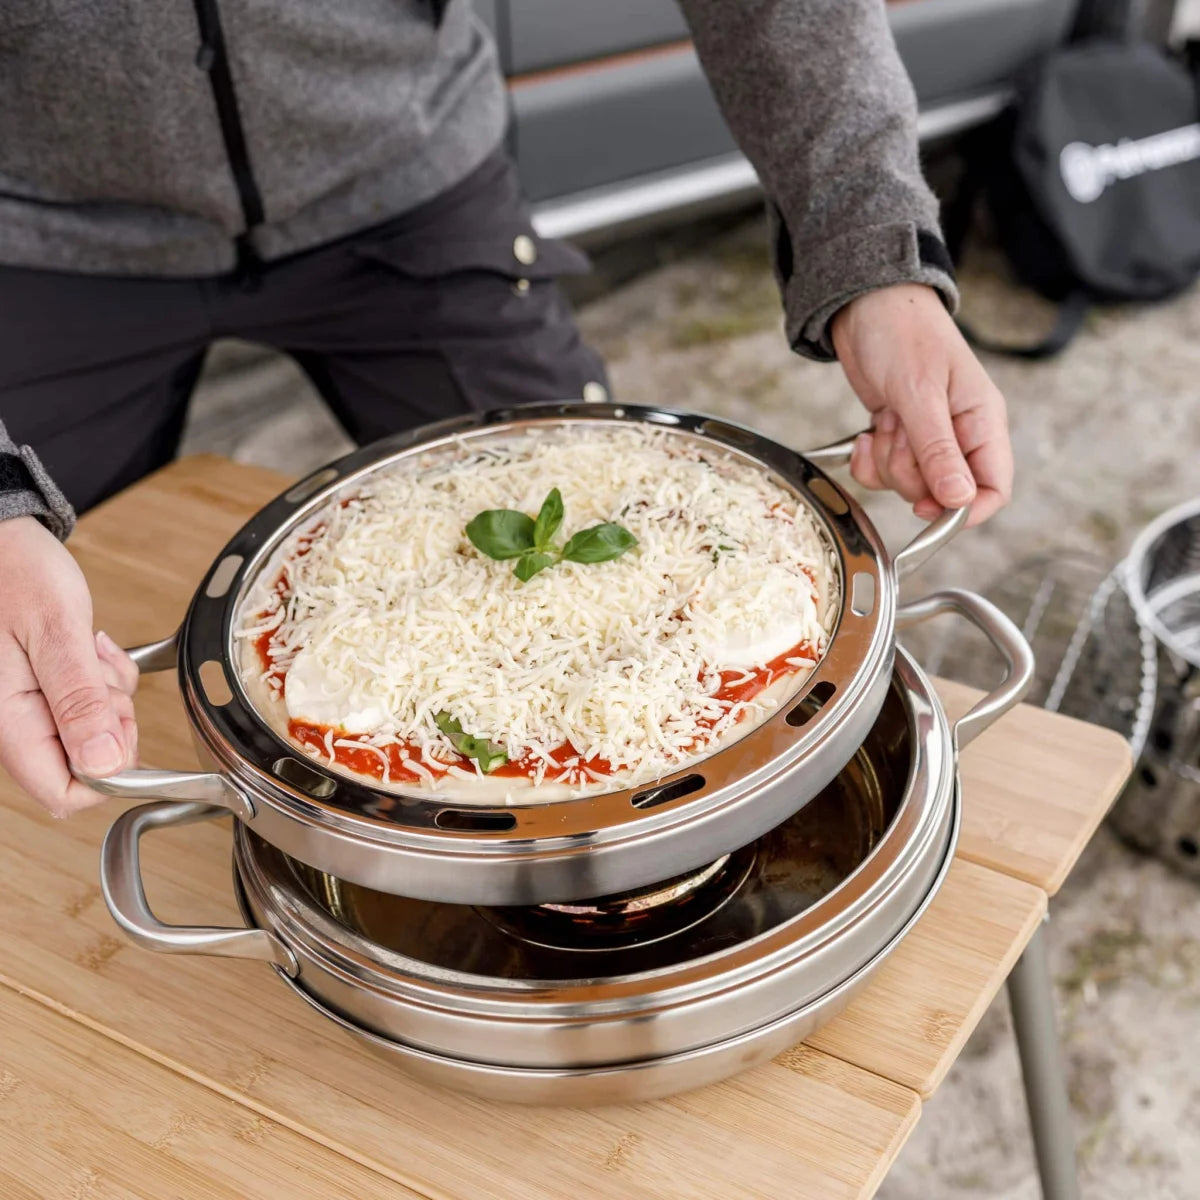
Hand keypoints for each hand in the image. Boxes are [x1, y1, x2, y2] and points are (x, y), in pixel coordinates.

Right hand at [0, 517, 137, 815]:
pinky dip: (102, 681)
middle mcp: (13, 724)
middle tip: (102, 673)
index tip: (121, 724)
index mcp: (9, 720)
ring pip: (92, 734)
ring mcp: (27, 710)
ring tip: (90, 651)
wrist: (0, 540)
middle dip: (113, 723)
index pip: (64, 794)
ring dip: (109, 697)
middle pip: (87, 764)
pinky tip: (88, 648)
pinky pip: (88, 707)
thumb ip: (79, 700)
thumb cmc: (15, 572)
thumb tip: (103, 764)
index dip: (109, 773)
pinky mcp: (41, 693)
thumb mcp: (57, 632)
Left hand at [830, 284, 1011, 526]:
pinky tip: (867, 431)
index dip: (966, 511)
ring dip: (887, 461)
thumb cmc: (902, 334)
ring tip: (885, 421)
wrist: (864, 306)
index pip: (994, 488)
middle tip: (897, 432)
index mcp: (982, 422)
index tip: (928, 509)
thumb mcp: (920, 393)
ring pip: (908, 484)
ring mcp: (927, 437)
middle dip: (909, 474)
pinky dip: (868, 460)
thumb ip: (939, 450)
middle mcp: (959, 434)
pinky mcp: (898, 436)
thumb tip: (959, 500)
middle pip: (942, 493)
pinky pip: (883, 472)